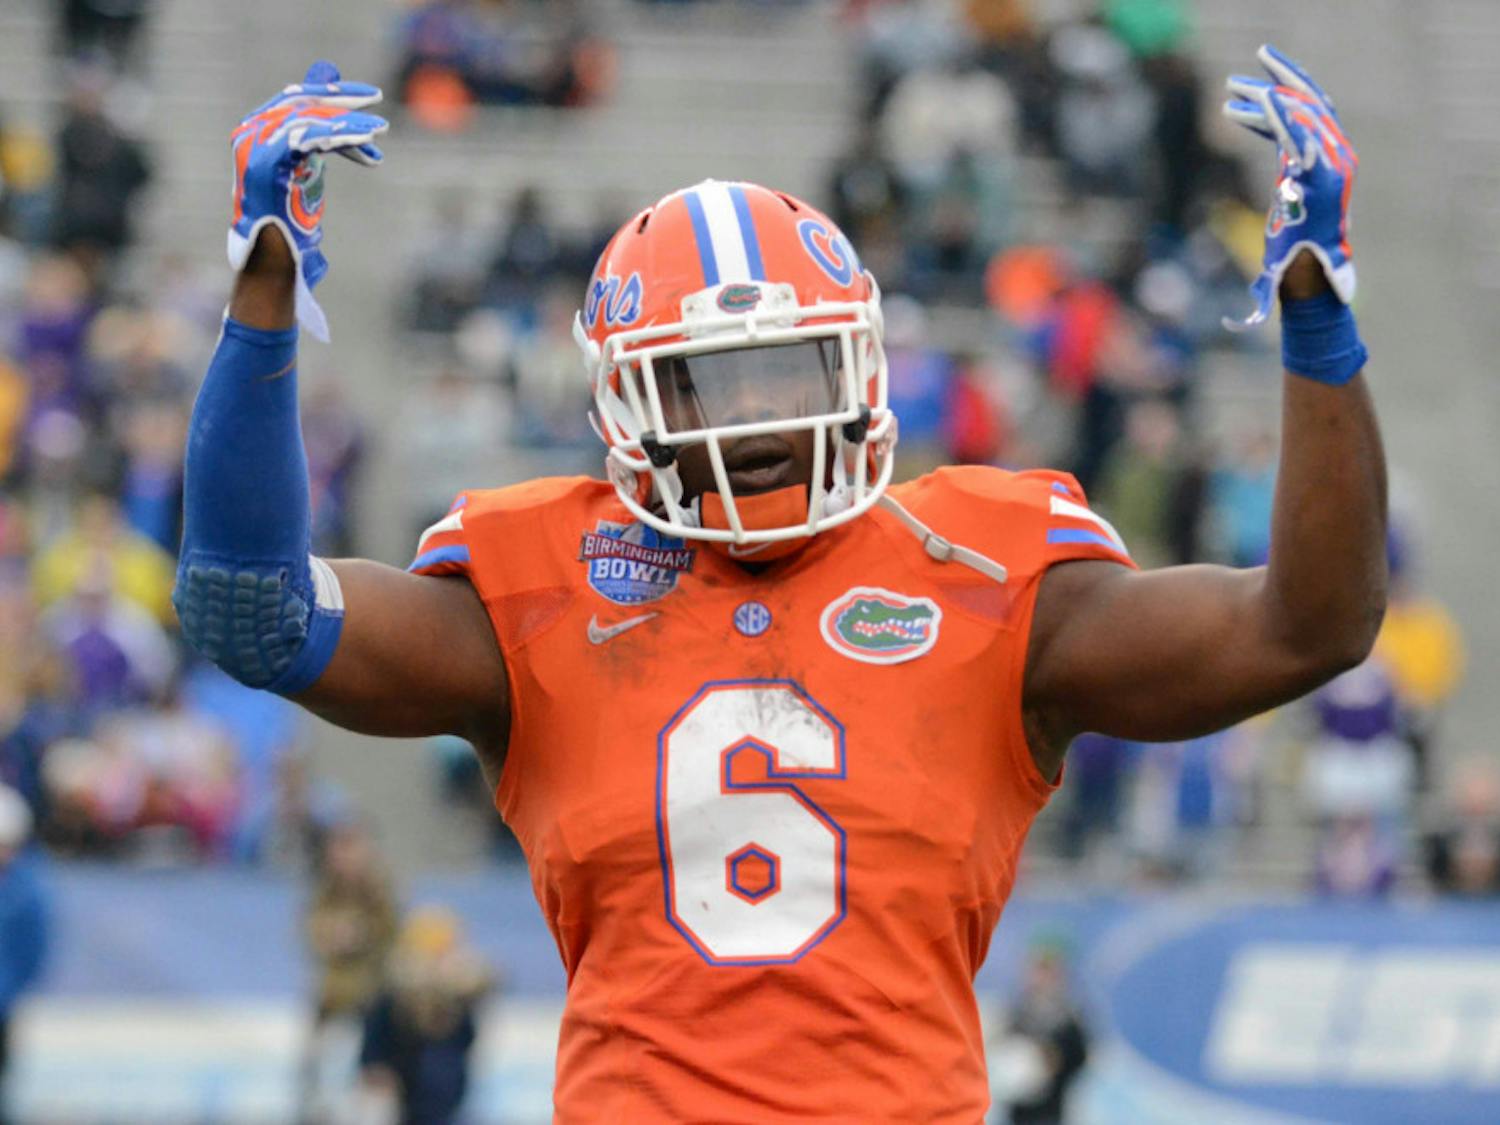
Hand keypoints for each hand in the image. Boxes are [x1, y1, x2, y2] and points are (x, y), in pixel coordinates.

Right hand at [228, 60, 387, 339]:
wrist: (272, 262)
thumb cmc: (291, 222)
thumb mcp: (310, 171)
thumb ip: (320, 140)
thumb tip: (342, 119)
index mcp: (256, 133)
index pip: (296, 98)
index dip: (332, 92)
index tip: (367, 97)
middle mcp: (250, 135)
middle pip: (304, 103)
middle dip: (344, 102)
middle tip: (379, 106)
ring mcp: (254, 148)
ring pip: (310, 120)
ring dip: (350, 125)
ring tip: (380, 130)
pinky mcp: (266, 164)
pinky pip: (309, 140)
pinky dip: (340, 139)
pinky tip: (366, 146)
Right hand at [1223, 45, 1356, 326]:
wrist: (1319, 268)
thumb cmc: (1292, 273)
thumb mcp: (1273, 278)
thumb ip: (1260, 300)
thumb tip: (1239, 325)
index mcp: (1319, 186)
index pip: (1301, 140)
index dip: (1279, 118)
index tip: (1259, 100)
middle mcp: (1330, 165)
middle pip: (1305, 114)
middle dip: (1271, 97)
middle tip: (1237, 88)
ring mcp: (1325, 159)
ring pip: (1302, 112)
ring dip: (1269, 99)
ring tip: (1235, 94)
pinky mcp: (1313, 159)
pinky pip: (1294, 126)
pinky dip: (1269, 117)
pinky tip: (1238, 114)